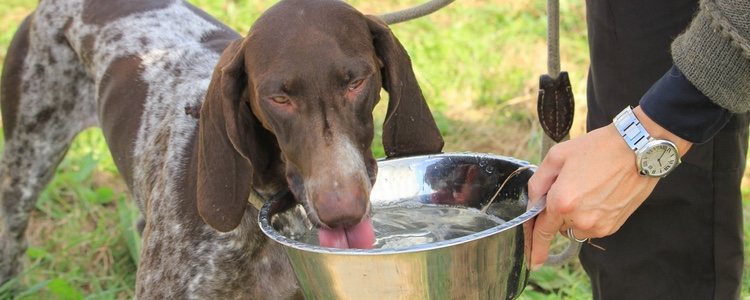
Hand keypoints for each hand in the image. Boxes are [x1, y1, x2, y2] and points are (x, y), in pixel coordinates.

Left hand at [526, 106, 690, 268]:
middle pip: (558, 225)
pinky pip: (592, 226)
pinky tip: (601, 195)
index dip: (534, 246)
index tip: (532, 262)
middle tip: (572, 185)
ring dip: (576, 214)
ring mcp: (598, 225)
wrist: (637, 150)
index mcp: (561, 202)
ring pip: (575, 227)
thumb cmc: (597, 149)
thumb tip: (532, 203)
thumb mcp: (557, 156)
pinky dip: (591, 215)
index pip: (541, 231)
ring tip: (589, 188)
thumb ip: (538, 182)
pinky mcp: (613, 226)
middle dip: (559, 210)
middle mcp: (579, 219)